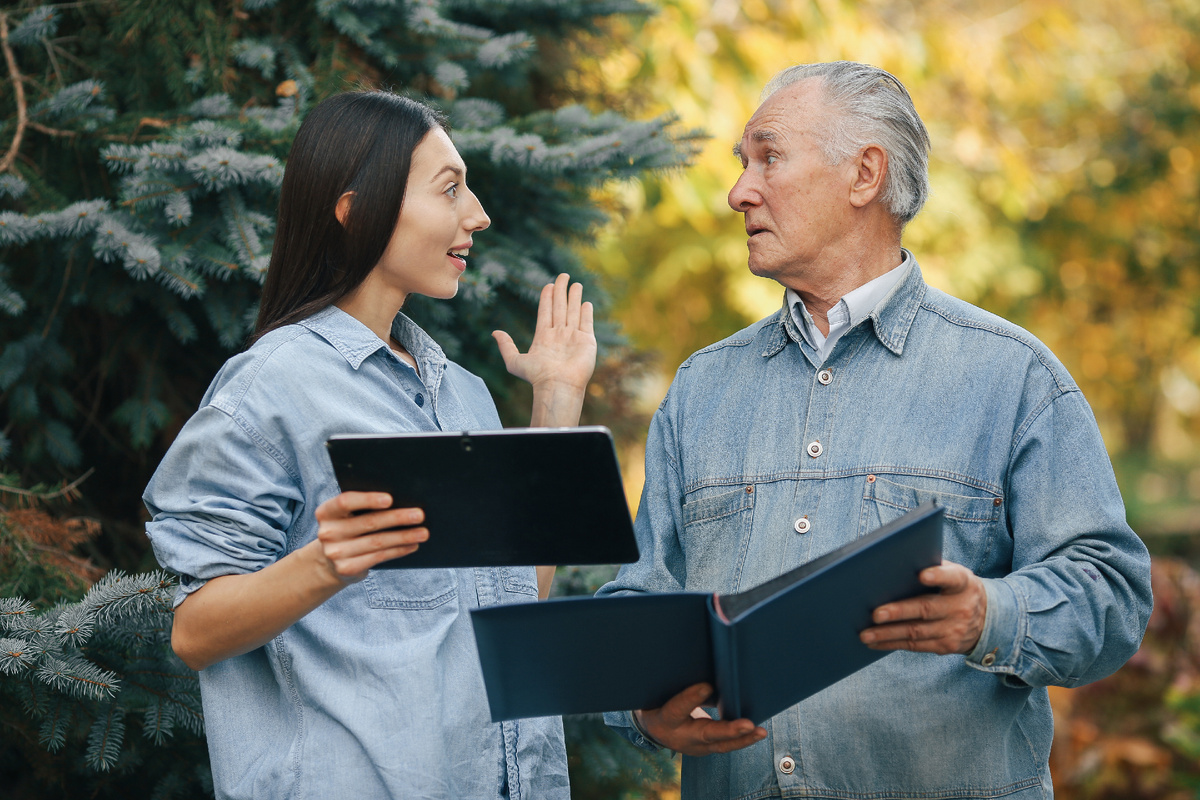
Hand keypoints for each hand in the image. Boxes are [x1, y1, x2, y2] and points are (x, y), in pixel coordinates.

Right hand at [313, 492, 427, 583]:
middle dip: (397, 518)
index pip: (345, 501)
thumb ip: (363, 507)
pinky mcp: (347, 568)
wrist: (330, 561)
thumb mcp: (347, 516)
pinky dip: (398, 550)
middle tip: (419, 515)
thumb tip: (403, 500)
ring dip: (404, 537)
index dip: (368, 499)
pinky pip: (379, 557)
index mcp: (326, 512)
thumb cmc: (348, 528)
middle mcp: (327, 532)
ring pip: (377, 542)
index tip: (390, 499)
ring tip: (423, 533)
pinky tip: (412, 546)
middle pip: (368, 523)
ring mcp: (336, 553)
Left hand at [493, 273, 595, 396]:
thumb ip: (506, 345)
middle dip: (561, 291)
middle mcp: (559, 335)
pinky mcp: (587, 342)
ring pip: (573, 311)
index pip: (545, 311)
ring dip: (574, 297)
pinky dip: (586, 313)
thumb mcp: (515, 361)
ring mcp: (573, 338)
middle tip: (564, 275)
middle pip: (560, 307)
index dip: (547, 297)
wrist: (557, 385)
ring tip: (576, 284)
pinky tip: (586, 303)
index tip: (548, 285)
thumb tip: (495, 332)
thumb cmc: (536, 376)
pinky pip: (586, 323)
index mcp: (543, 336)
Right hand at [635, 683, 766, 756]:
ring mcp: (694, 747)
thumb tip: (706, 672)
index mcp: (664, 719)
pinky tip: (757, 732)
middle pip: (706, 735)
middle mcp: (680, 737)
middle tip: (748, 725)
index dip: (691, 698)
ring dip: (743, 739)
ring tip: (761, 732)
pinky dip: (741, 738)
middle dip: (729, 731)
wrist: (654, 730)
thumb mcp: (661, 693)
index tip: (707, 686)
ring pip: (721, 746)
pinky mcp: (706, 749)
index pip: (677, 709)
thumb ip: (679, 686)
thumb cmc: (658, 703)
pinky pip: (725, 745)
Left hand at [859, 560, 986, 653]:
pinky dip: (892, 644)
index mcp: (962, 583)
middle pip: (926, 609)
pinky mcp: (946, 646)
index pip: (952, 577)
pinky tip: (875, 643)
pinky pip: (916, 646)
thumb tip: (893, 564)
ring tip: (865, 634)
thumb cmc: (956, 588)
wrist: (988, 619)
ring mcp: (954, 629)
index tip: (921, 575)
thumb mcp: (954, 574)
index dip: (938, 576)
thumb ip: (933, 568)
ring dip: (888, 634)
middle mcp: (960, 607)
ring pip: (917, 632)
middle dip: (899, 612)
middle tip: (875, 614)